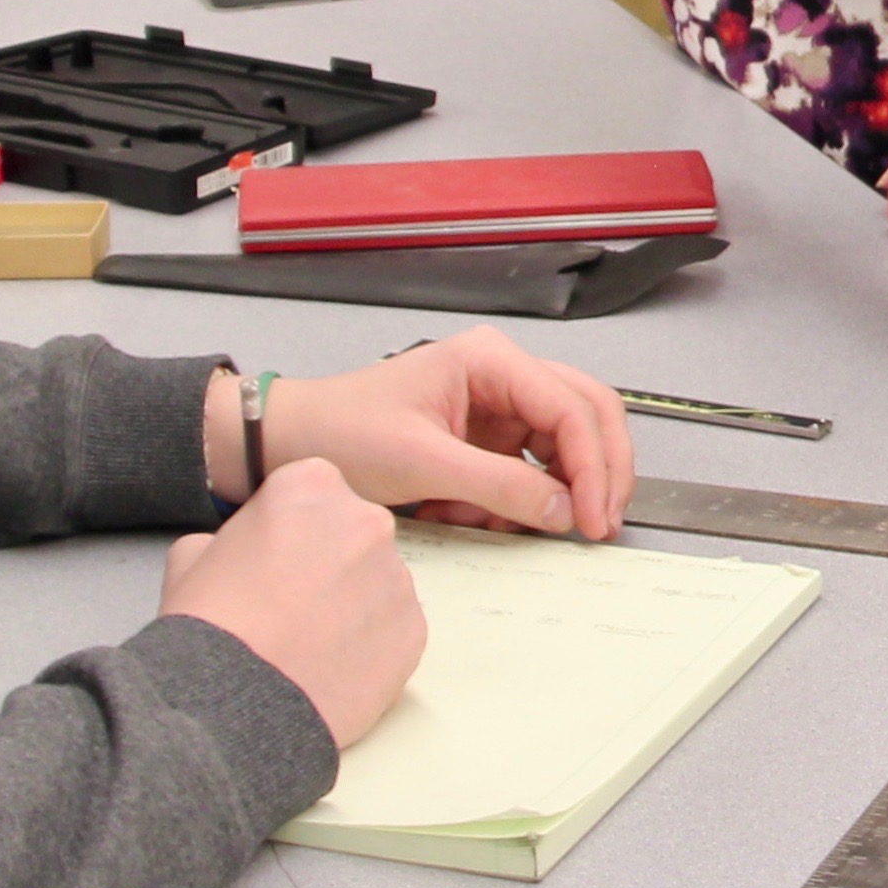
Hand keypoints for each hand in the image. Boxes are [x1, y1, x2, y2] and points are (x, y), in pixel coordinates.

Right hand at [160, 462, 423, 745]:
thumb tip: (249, 551)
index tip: (275, 557)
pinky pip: (395, 627)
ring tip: (309, 642)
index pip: (314, 491)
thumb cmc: (210, 623)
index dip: (292, 527)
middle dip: (329, 561)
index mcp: (312, 485)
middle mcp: (368, 520)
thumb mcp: (192, 554)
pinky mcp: (415, 630)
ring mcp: (397, 577)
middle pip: (353, 533)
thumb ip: (234, 535)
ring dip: (353, 602)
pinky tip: (332, 665)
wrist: (235, 701)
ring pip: (378, 582)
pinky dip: (371, 643)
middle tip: (292, 603)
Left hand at [238, 326, 633, 536]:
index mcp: (490, 361)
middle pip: (586, 417)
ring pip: (564, 448)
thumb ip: (499, 486)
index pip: (572, 408)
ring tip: (516, 526)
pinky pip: (528, 474)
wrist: (288, 443)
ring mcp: (498, 409)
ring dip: (553, 493)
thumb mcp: (422, 462)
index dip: (593, 466)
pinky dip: (519, 503)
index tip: (592, 517)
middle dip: (597, 474)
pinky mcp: (486, 442)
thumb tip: (563, 511)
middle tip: (598, 524)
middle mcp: (503, 377)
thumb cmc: (339, 431)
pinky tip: (482, 519)